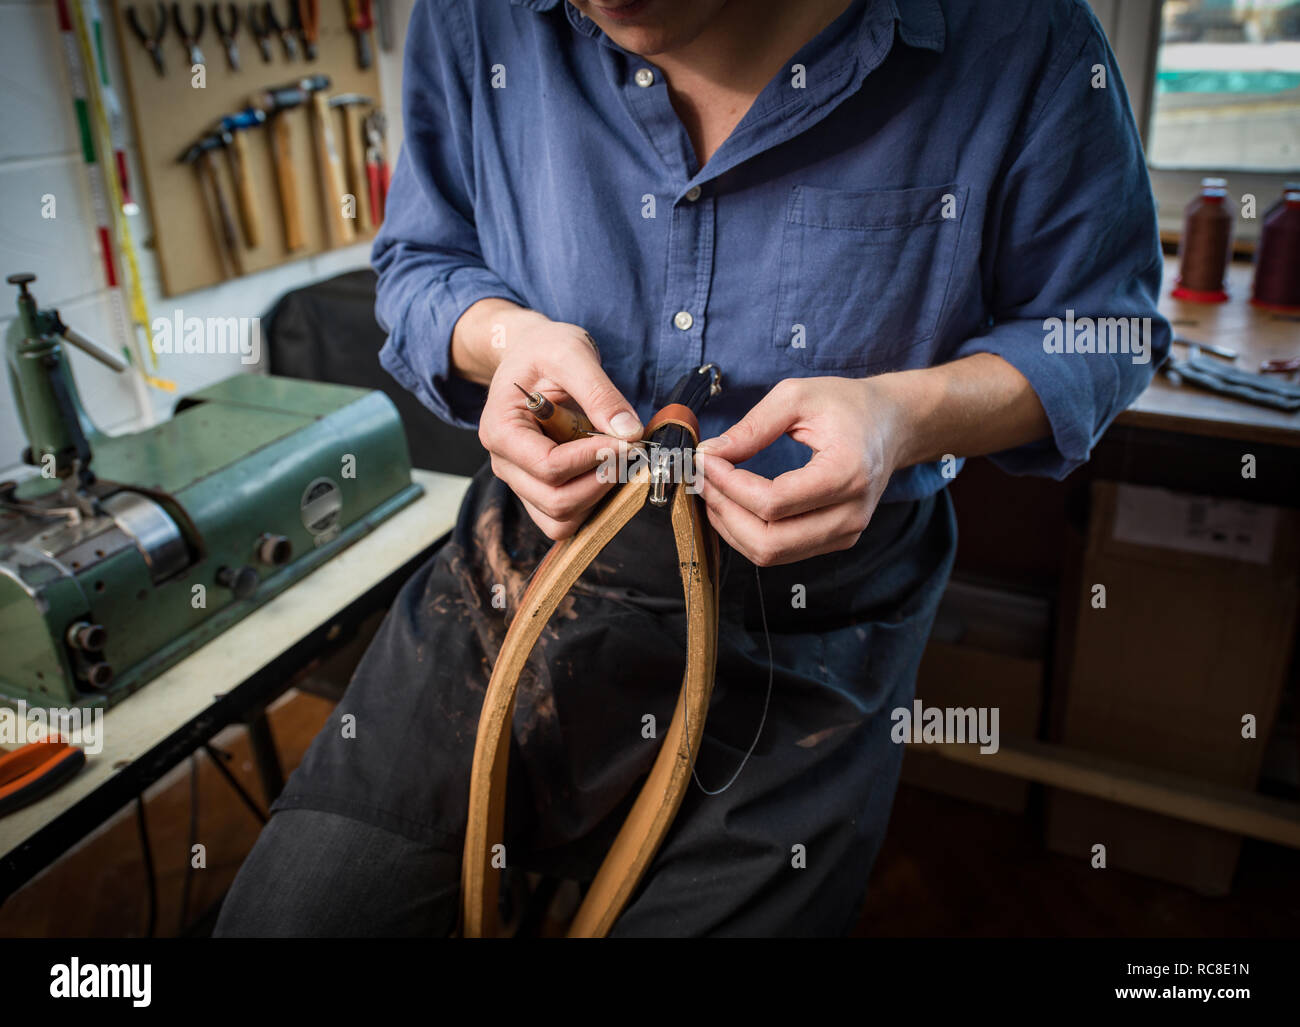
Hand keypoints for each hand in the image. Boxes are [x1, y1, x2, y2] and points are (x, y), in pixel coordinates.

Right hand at [476, 311, 642, 538]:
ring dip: (598, 499)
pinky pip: (564, 520)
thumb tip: (630, 433)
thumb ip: (599, 392)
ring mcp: (521, 481)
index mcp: (500, 430)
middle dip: (601, 481)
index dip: (593, 458)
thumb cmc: (544, 350)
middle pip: (555, 501)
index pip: (548, 466)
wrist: (532, 354)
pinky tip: (608, 473)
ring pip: (560, 520)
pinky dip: (592, 506)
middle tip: (630, 451)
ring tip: (618, 462)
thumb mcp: (571, 354)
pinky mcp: (539, 490)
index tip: (626, 440)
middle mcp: (505, 463)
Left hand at [692, 376, 903, 566]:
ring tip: (714, 491)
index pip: (773, 502)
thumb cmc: (847, 405)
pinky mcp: (836, 540)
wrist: (891, 424)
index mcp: (847, 473)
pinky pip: (782, 552)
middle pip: (770, 541)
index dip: (730, 485)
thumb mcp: (797, 397)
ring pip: (771, 554)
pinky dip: (748, 533)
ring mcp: (846, 533)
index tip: (706, 460)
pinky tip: (734, 505)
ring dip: (732, 527)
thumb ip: (752, 427)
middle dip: (725, 513)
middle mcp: (851, 513)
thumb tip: (710, 455)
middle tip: (703, 481)